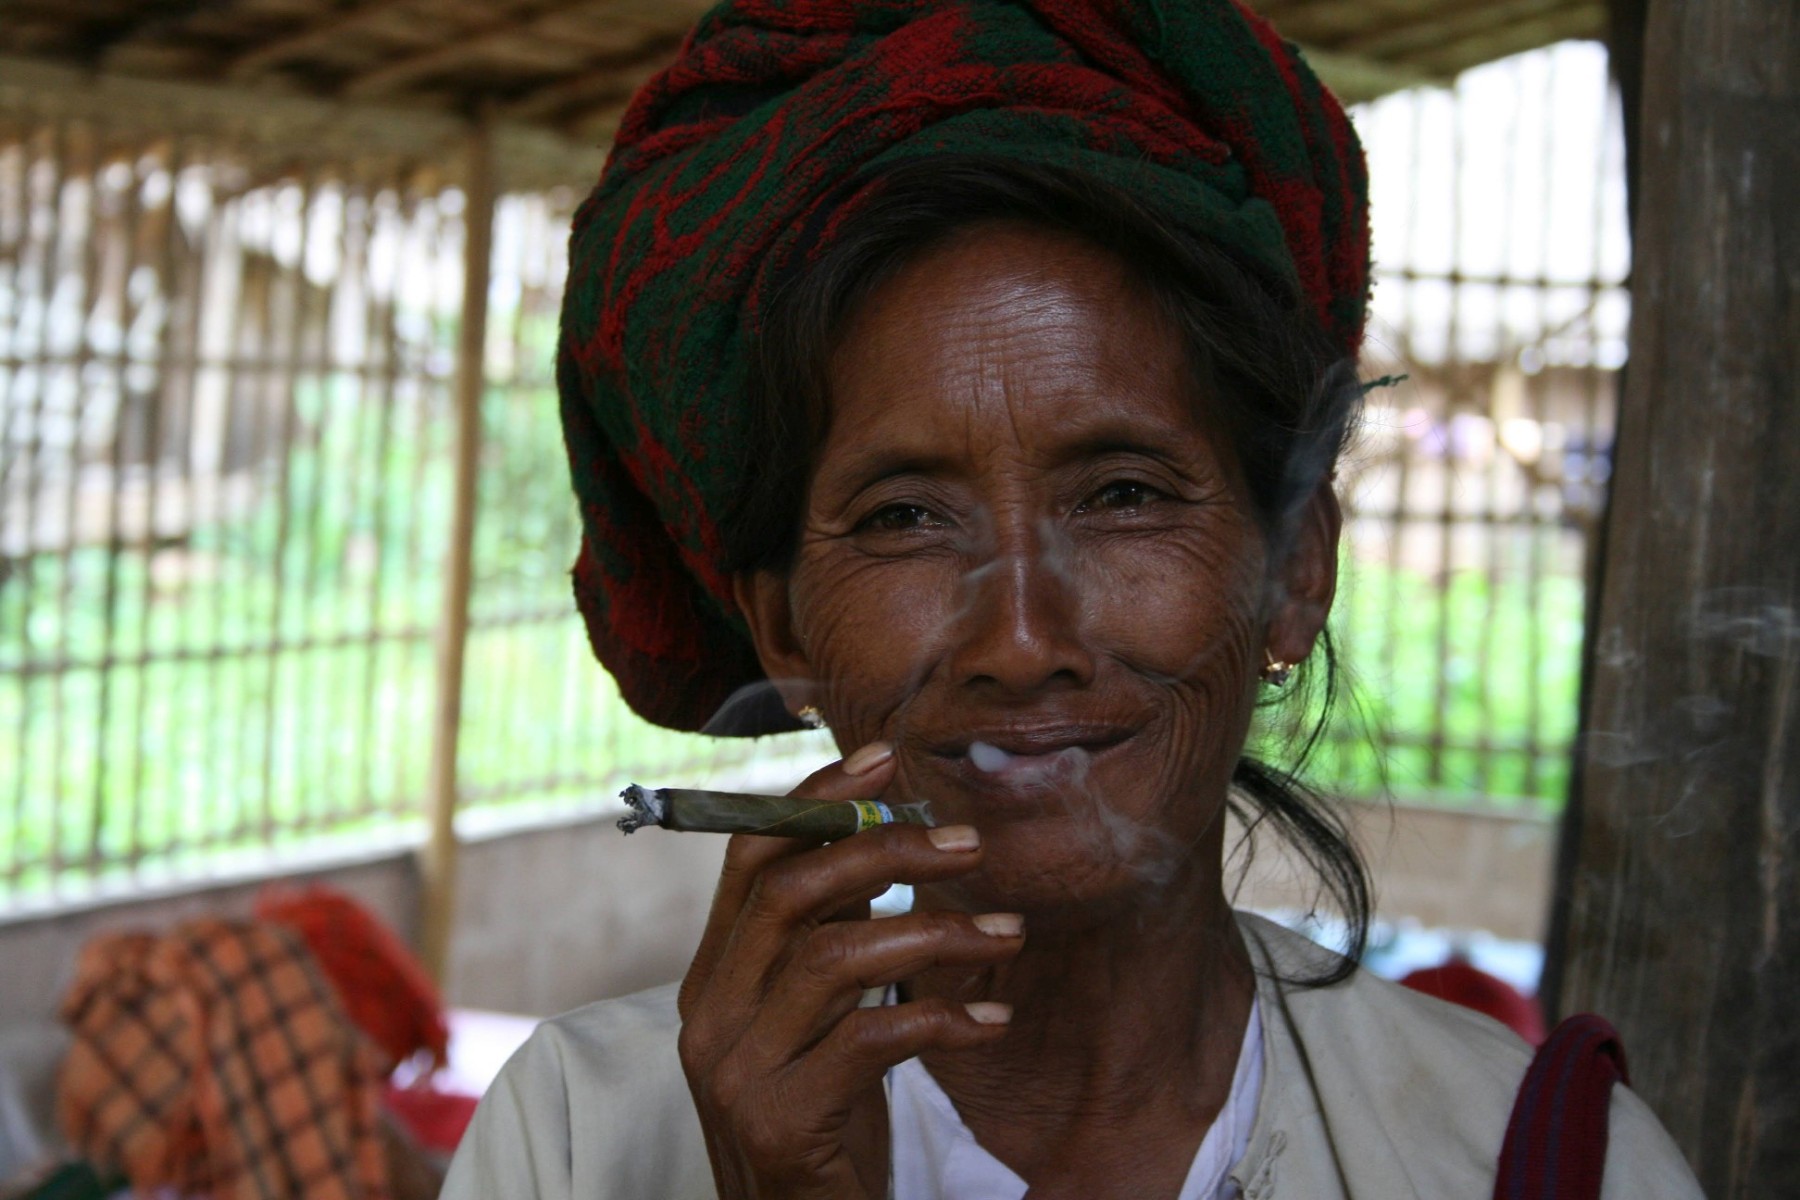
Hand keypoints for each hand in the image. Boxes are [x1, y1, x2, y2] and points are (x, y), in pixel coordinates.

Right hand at [676, 744, 1022, 1198]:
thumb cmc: (821, 1121)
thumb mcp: (814, 1021)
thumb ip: (829, 941)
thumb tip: (884, 843)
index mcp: (711, 976)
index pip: (749, 855)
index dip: (815, 799)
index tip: (885, 757)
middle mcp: (708, 1015)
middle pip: (790, 892)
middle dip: (886, 851)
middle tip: (970, 845)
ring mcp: (737, 1071)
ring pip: (833, 960)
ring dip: (934, 933)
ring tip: (1008, 933)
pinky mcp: (783, 1122)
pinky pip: (870, 1041)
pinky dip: (943, 1019)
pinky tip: (993, 1018)